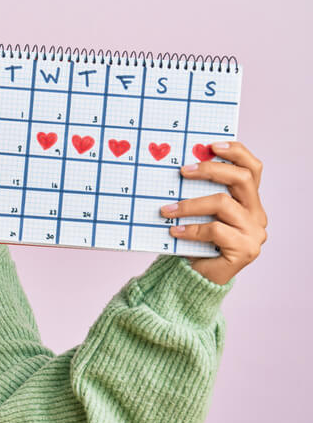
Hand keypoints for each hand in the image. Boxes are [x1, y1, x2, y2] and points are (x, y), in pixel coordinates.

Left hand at [159, 141, 266, 284]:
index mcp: (249, 200)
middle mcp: (256, 214)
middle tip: (182, 171)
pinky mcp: (245, 249)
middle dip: (210, 170)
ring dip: (190, 205)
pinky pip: (215, 230)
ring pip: (223, 204)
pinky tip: (173, 231)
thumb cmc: (196, 240)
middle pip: (241, 179)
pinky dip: (190, 229)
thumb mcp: (199, 212)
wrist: (198, 276)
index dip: (236, 153)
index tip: (211, 145)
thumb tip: (179, 167)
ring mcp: (254, 232)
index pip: (252, 169)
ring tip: (166, 210)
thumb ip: (199, 193)